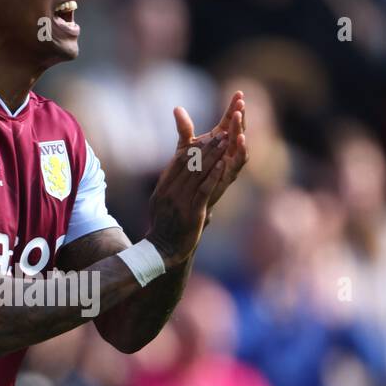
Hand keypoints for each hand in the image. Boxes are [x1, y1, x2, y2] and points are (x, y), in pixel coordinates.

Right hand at [146, 107, 227, 265]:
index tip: (205, 137)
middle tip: (221, 134)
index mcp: (163, 188)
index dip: (193, 147)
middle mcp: (170, 191)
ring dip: (213, 155)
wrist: (162, 251)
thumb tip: (174, 174)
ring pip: (198, 173)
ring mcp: (180, 201)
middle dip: (207, 147)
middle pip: (190, 164)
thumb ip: (168, 187)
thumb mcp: (160, 203)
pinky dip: (213, 175)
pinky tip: (222, 164)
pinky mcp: (192, 212)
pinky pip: (203, 190)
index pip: (178, 161)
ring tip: (225, 142)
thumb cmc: (163, 229)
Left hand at [196, 91, 248, 213]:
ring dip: (241, 131)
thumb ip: (184, 128)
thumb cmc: (189, 169)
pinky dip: (241, 151)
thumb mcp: (185, 146)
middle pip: (238, 129)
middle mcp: (229, 149)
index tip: (238, 93)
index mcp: (220, 139)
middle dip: (240, 116)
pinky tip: (240, 140)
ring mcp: (231, 162)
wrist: (188, 195)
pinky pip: (239, 162)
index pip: (229, 119)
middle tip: (241, 103)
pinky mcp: (229, 175)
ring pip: (241, 144)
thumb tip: (177, 108)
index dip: (234, 106)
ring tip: (239, 118)